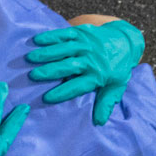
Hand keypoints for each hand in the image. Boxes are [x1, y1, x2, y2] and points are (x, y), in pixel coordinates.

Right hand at [26, 20, 145, 125]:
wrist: (125, 41)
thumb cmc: (117, 68)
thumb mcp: (116, 86)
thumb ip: (106, 102)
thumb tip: (99, 122)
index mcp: (98, 75)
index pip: (78, 86)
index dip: (63, 92)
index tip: (46, 98)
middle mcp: (91, 60)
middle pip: (68, 67)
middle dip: (50, 71)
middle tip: (32, 76)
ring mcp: (86, 45)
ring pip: (64, 49)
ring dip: (47, 53)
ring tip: (30, 58)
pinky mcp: (81, 33)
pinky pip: (65, 34)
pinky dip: (51, 36)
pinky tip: (37, 40)